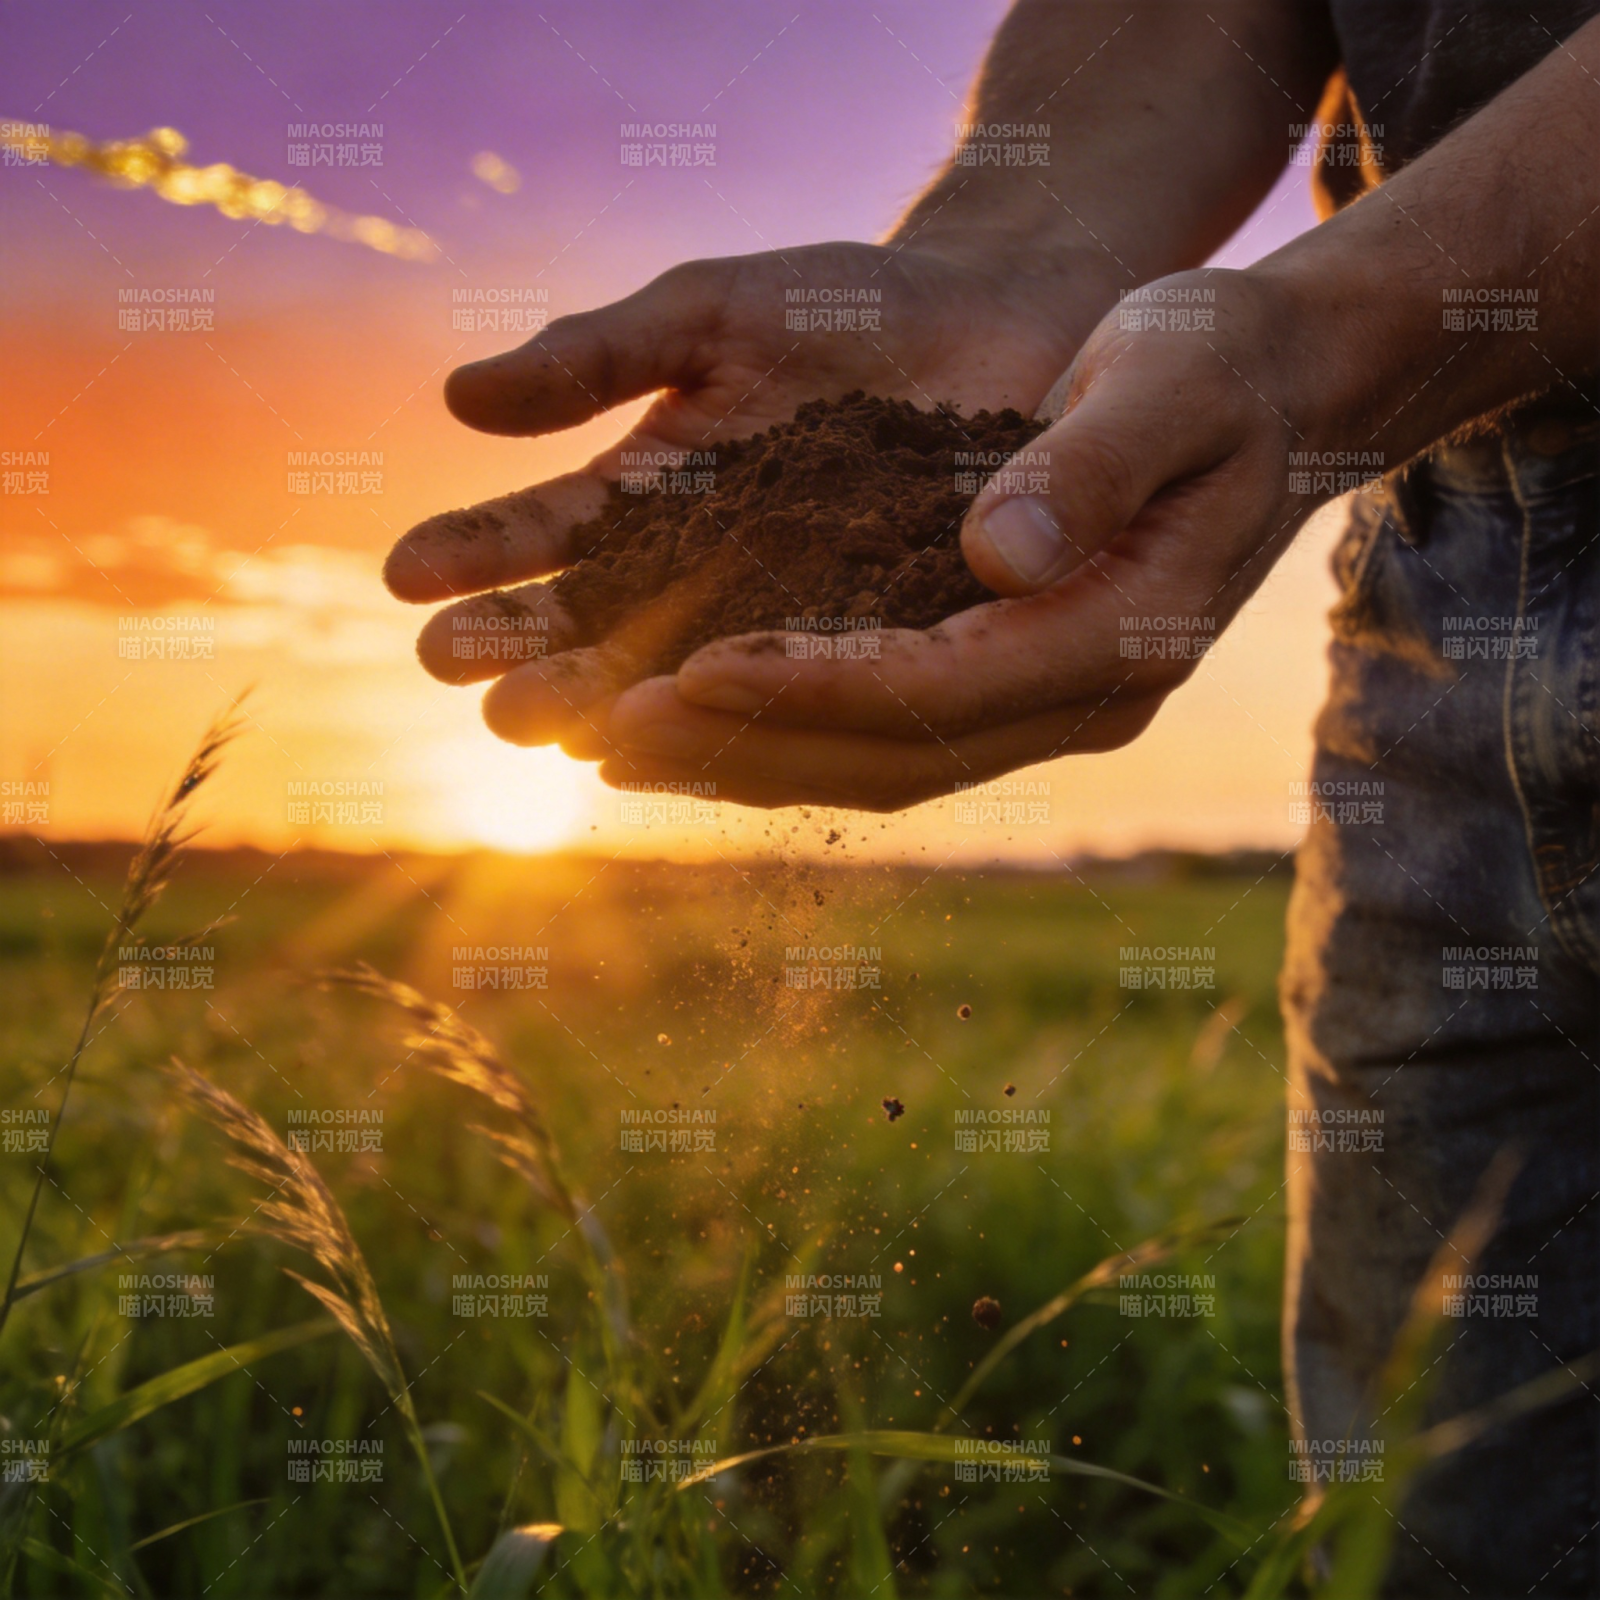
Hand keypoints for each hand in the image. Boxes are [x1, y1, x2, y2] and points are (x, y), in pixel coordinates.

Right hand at [385, 239, 1111, 747]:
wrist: (996, 319)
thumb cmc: (846, 308)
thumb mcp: (711, 313)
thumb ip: (598, 356)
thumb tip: (455, 398)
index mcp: (655, 493)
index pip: (549, 535)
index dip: (478, 558)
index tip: (403, 579)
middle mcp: (707, 572)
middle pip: (602, 624)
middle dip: (527, 649)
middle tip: (456, 677)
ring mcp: (789, 614)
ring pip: (691, 669)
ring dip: (614, 697)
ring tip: (547, 723)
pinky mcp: (876, 642)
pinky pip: (809, 681)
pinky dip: (752, 709)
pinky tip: (694, 738)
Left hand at [604, 266, 1324, 808]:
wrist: (1270, 395)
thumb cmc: (1217, 368)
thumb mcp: (1170, 384)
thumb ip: (1090, 468)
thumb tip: (994, 558)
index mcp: (1122, 638)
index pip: (940, 687)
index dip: (813, 687)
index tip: (691, 669)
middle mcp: (1082, 700)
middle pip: (892, 754)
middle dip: (747, 747)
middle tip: (603, 734)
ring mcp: (1048, 705)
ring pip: (878, 765)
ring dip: (747, 761)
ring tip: (613, 749)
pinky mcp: (1010, 683)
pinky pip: (885, 732)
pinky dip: (786, 734)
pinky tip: (696, 721)